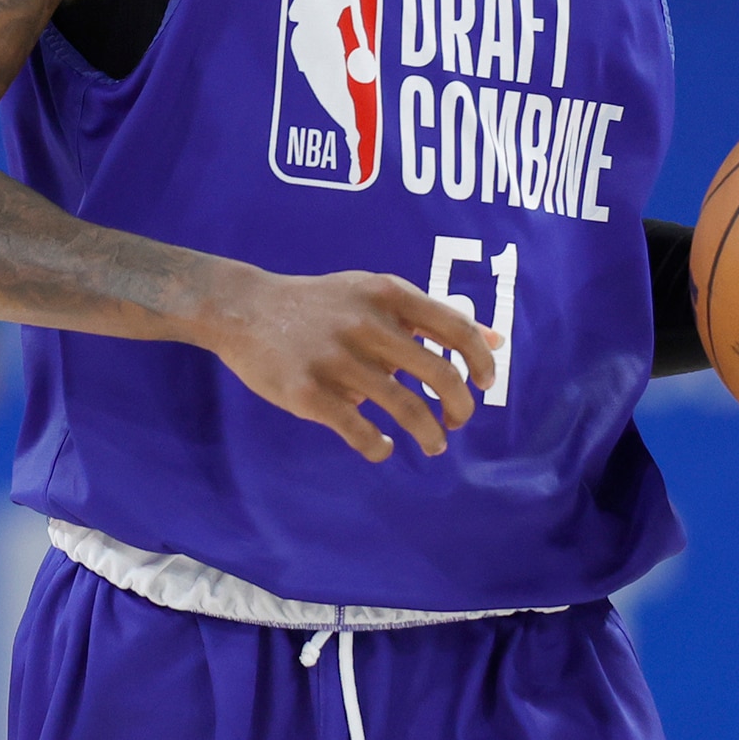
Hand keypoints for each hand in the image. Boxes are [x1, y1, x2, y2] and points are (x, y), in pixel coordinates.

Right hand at [198, 269, 497, 460]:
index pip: (457, 330)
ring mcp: (338, 360)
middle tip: (456, 422)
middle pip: (440, 375)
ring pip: (407, 409)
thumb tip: (495, 341)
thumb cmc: (321, 304)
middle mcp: (368, 324)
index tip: (483, 386)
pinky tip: (382, 447)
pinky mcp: (310, 393)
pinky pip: (361, 432)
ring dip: (429, 435)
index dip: (480, 364)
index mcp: (389, 295)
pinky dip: (380, 447)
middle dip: (460, 408)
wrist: (242, 308)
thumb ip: (432, 315)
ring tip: (433, 445)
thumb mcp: (376, 292)